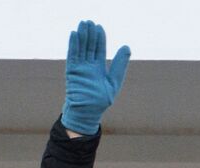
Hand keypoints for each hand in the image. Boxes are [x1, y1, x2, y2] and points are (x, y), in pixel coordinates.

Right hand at [61, 20, 129, 135]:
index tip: (99, 27)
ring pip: (80, 49)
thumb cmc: (101, 101)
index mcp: (98, 69)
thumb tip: (127, 46)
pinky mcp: (72, 72)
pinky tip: (74, 35)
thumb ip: (120, 65)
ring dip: (81, 36)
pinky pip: (72, 56)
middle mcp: (88, 67)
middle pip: (89, 47)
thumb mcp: (114, 81)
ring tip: (83, 24)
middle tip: (89, 21)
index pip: (99, 50)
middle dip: (90, 34)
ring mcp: (80, 69)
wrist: (88, 113)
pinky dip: (73, 45)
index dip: (99, 38)